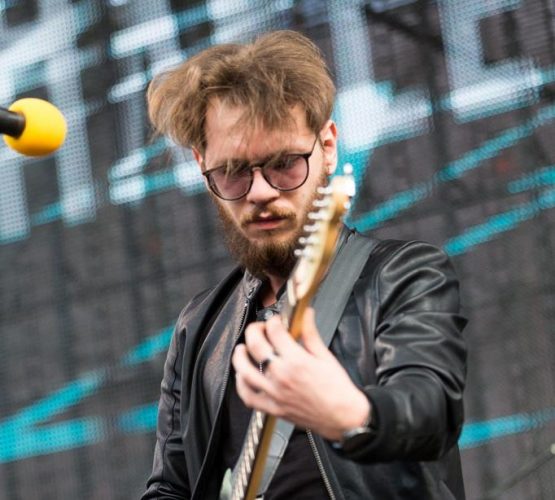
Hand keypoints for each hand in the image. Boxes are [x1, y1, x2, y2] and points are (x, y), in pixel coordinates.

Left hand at [231, 308, 370, 440]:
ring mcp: (274, 393)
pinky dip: (241, 385)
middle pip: (255, 346)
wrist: (344, 418)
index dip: (273, 321)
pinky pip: (248, 397)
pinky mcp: (272, 408)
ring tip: (242, 348)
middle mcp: (281, 376)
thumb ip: (311, 334)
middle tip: (259, 328)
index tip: (276, 321)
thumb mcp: (326, 357)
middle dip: (254, 331)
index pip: (275, 332)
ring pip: (245, 371)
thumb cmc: (338, 390)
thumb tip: (306, 315)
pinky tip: (242, 375)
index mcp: (296, 360)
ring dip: (240, 356)